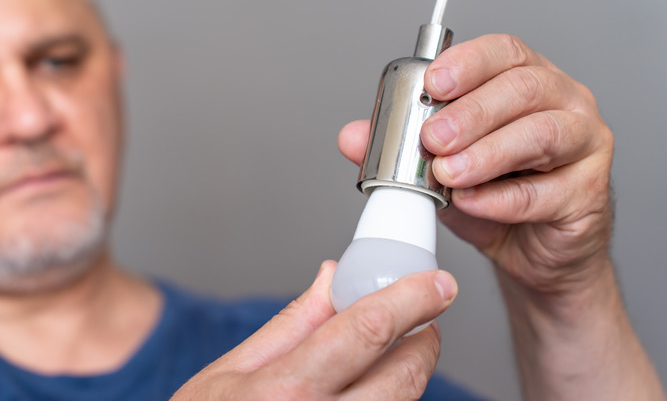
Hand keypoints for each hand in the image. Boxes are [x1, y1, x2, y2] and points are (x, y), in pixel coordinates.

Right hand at [171, 261, 457, 399]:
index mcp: (284, 393)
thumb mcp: (230, 372)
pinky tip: (368, 391)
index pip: (367, 331)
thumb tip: (331, 278)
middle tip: (419, 323)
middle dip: (422, 342)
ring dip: (407, 377)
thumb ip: (291, 324)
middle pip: (403, 377)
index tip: (437, 284)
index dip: (412, 299)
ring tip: (388, 359)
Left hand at [339, 34, 613, 295]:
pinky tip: (470, 203)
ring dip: (487, 153)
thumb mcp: (437, 168)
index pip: (503, 53)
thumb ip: (397, 148)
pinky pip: (545, 192)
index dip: (468, 62)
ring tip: (448, 173)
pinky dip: (500, 200)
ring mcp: (584, 145)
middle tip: (432, 138)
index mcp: (526, 82)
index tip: (433, 81)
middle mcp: (562, 104)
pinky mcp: (589, 193)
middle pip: (523, 89)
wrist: (531, 253)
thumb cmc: (493, 196)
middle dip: (471, 112)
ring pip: (541, 134)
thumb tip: (352, 136)